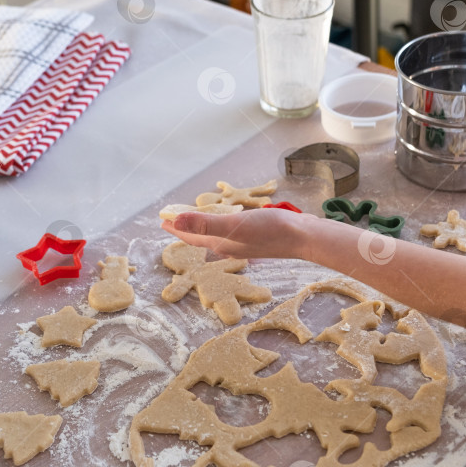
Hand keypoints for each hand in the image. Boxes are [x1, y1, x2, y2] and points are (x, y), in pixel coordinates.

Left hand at [161, 208, 312, 259]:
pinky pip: (229, 232)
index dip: (175, 228)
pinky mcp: (255, 238)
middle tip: (173, 219)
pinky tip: (227, 221)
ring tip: (194, 220)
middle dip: (185, 229)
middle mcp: (228, 246)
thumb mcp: (233, 224)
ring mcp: (242, 244)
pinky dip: (220, 225)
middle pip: (200, 238)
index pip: (190, 237)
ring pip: (214, 236)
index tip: (162, 220)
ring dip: (202, 228)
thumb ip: (204, 223)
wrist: (303, 237)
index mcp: (220, 243)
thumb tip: (175, 222)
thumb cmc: (270, 230)